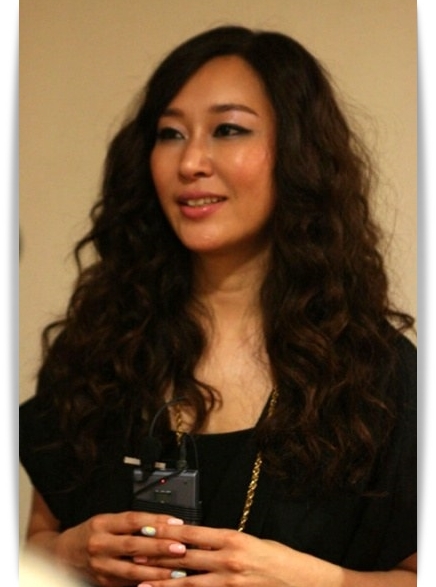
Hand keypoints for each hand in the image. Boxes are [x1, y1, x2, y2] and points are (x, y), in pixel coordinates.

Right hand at [53, 512, 189, 586]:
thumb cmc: (91, 533)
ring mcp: (101, 566)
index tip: (176, 524)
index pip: (133, 520)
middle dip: (159, 548)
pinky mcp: (103, 582)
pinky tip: (162, 583)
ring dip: (157, 571)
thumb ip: (131, 523)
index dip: (155, 521)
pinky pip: (128, 582)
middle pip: (133, 545)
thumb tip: (163, 524)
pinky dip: (146, 581)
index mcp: (102, 524)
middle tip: (181, 548)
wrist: (62, 555)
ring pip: (132, 569)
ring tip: (178, 571)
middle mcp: (100, 544)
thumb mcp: (107, 521)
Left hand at [139, 523, 309, 586]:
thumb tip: (201, 540)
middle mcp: (228, 559)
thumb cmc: (279, 558)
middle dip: (158, 556)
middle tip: (134, 554)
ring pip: (189, 582)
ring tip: (141, 583)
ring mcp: (229, 581)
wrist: (302, 581)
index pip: (193, 533)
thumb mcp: (251, 541)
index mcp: (232, 538)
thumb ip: (225, 542)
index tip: (149, 528)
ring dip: (164, 583)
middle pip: (186, 557)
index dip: (168, 531)